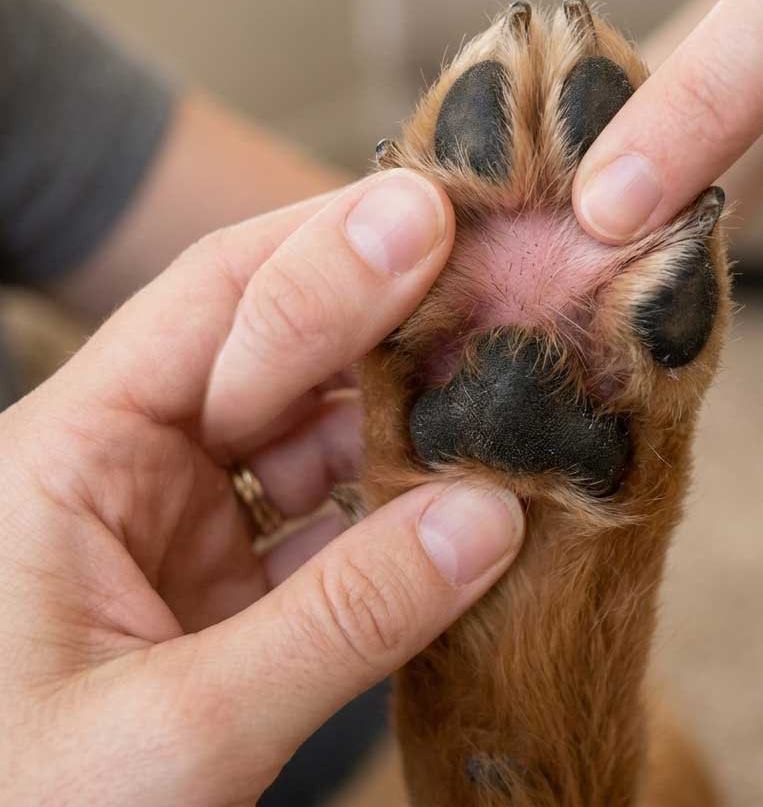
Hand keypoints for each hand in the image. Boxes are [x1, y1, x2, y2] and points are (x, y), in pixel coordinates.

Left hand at [0, 170, 524, 805]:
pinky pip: (333, 513)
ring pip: (316, 425)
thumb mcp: (172, 733)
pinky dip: (403, 502)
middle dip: (389, 308)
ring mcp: (186, 521)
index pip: (210, 301)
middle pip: (275, 343)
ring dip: (410, 406)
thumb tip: (492, 519)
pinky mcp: (229, 579)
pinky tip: (469, 486)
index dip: (329, 251)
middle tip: (500, 268)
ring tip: (506, 374)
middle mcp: (131, 465)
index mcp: (71, 456)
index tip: (437, 214)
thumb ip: (339, 623)